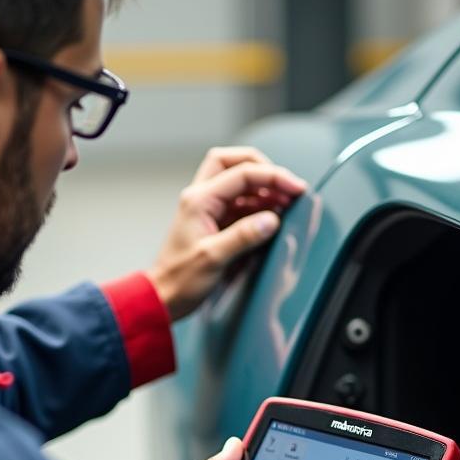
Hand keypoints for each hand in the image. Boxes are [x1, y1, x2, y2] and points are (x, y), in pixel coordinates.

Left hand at [148, 147, 307, 319]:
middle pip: (232, 162)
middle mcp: (201, 198)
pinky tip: (271, 216)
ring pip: (236, 182)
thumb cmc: (180, 280)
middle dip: (262, 168)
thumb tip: (271, 220)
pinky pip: (238, 204)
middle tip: (286, 185)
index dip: (273, 177)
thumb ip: (243, 237)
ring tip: (285, 202)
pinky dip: (257, 205)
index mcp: (199, 200)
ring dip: (262, 188)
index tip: (296, 188)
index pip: (241, 173)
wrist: (164, 297)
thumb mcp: (213, 259)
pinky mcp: (213, 223)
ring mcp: (207, 209)